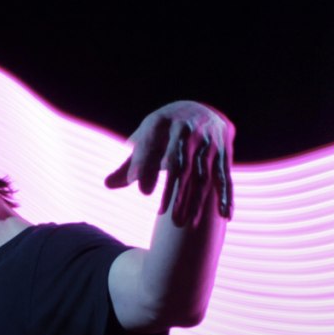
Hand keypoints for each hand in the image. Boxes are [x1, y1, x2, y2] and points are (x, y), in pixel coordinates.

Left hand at [104, 101, 233, 223]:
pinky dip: (226, 196)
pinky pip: (224, 176)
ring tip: (184, 224)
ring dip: (195, 201)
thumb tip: (107, 185)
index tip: (141, 192)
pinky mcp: (223, 152)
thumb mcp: (146, 138)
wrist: (203, 110)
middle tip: (162, 216)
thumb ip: (130, 163)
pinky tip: (225, 216)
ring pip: (202, 175)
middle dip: (172, 191)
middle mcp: (186, 129)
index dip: (145, 166)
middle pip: (179, 165)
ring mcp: (207, 141)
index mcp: (161, 122)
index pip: (150, 145)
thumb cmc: (165, 131)